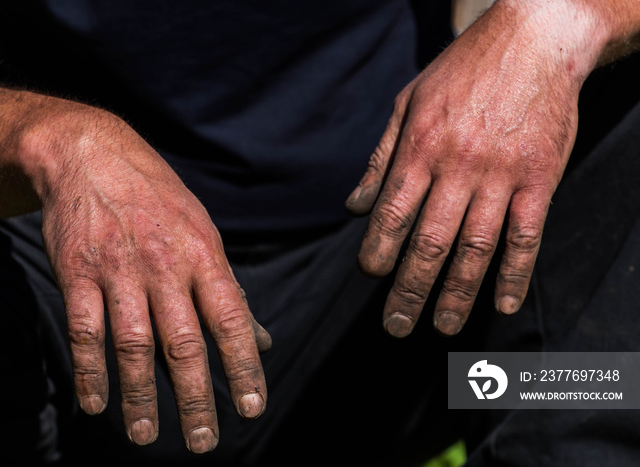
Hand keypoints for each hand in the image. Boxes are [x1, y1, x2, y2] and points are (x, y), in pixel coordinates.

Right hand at [25, 108, 269, 452]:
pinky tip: (96, 404)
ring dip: (140, 395)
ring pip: (133, 344)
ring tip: (147, 435)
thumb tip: (262, 340)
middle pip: (183, 341)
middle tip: (204, 441)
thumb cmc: (159, 202)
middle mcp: (164, 265)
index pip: (230, 319)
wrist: (92, 156)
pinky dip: (90, 370)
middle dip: (196, 395)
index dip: (243, 366)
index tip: (251, 408)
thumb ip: (228, 290)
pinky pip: (84, 330)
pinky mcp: (76, 272)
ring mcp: (118, 270)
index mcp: (203, 255)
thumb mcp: (203, 234)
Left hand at [345, 1, 592, 336]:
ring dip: (458, 293)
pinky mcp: (540, 178)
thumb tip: (353, 207)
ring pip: (475, 247)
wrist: (534, 39)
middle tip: (396, 326)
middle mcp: (458, 166)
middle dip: (410, 289)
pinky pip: (526, 235)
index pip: (391, 212)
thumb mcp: (409, 102)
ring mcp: (502, 175)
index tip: (370, 275)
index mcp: (421, 147)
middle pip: (429, 242)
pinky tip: (504, 302)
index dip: (377, 249)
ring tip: (444, 327)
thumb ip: (380, 157)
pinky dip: (515, 272)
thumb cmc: (463, 71)